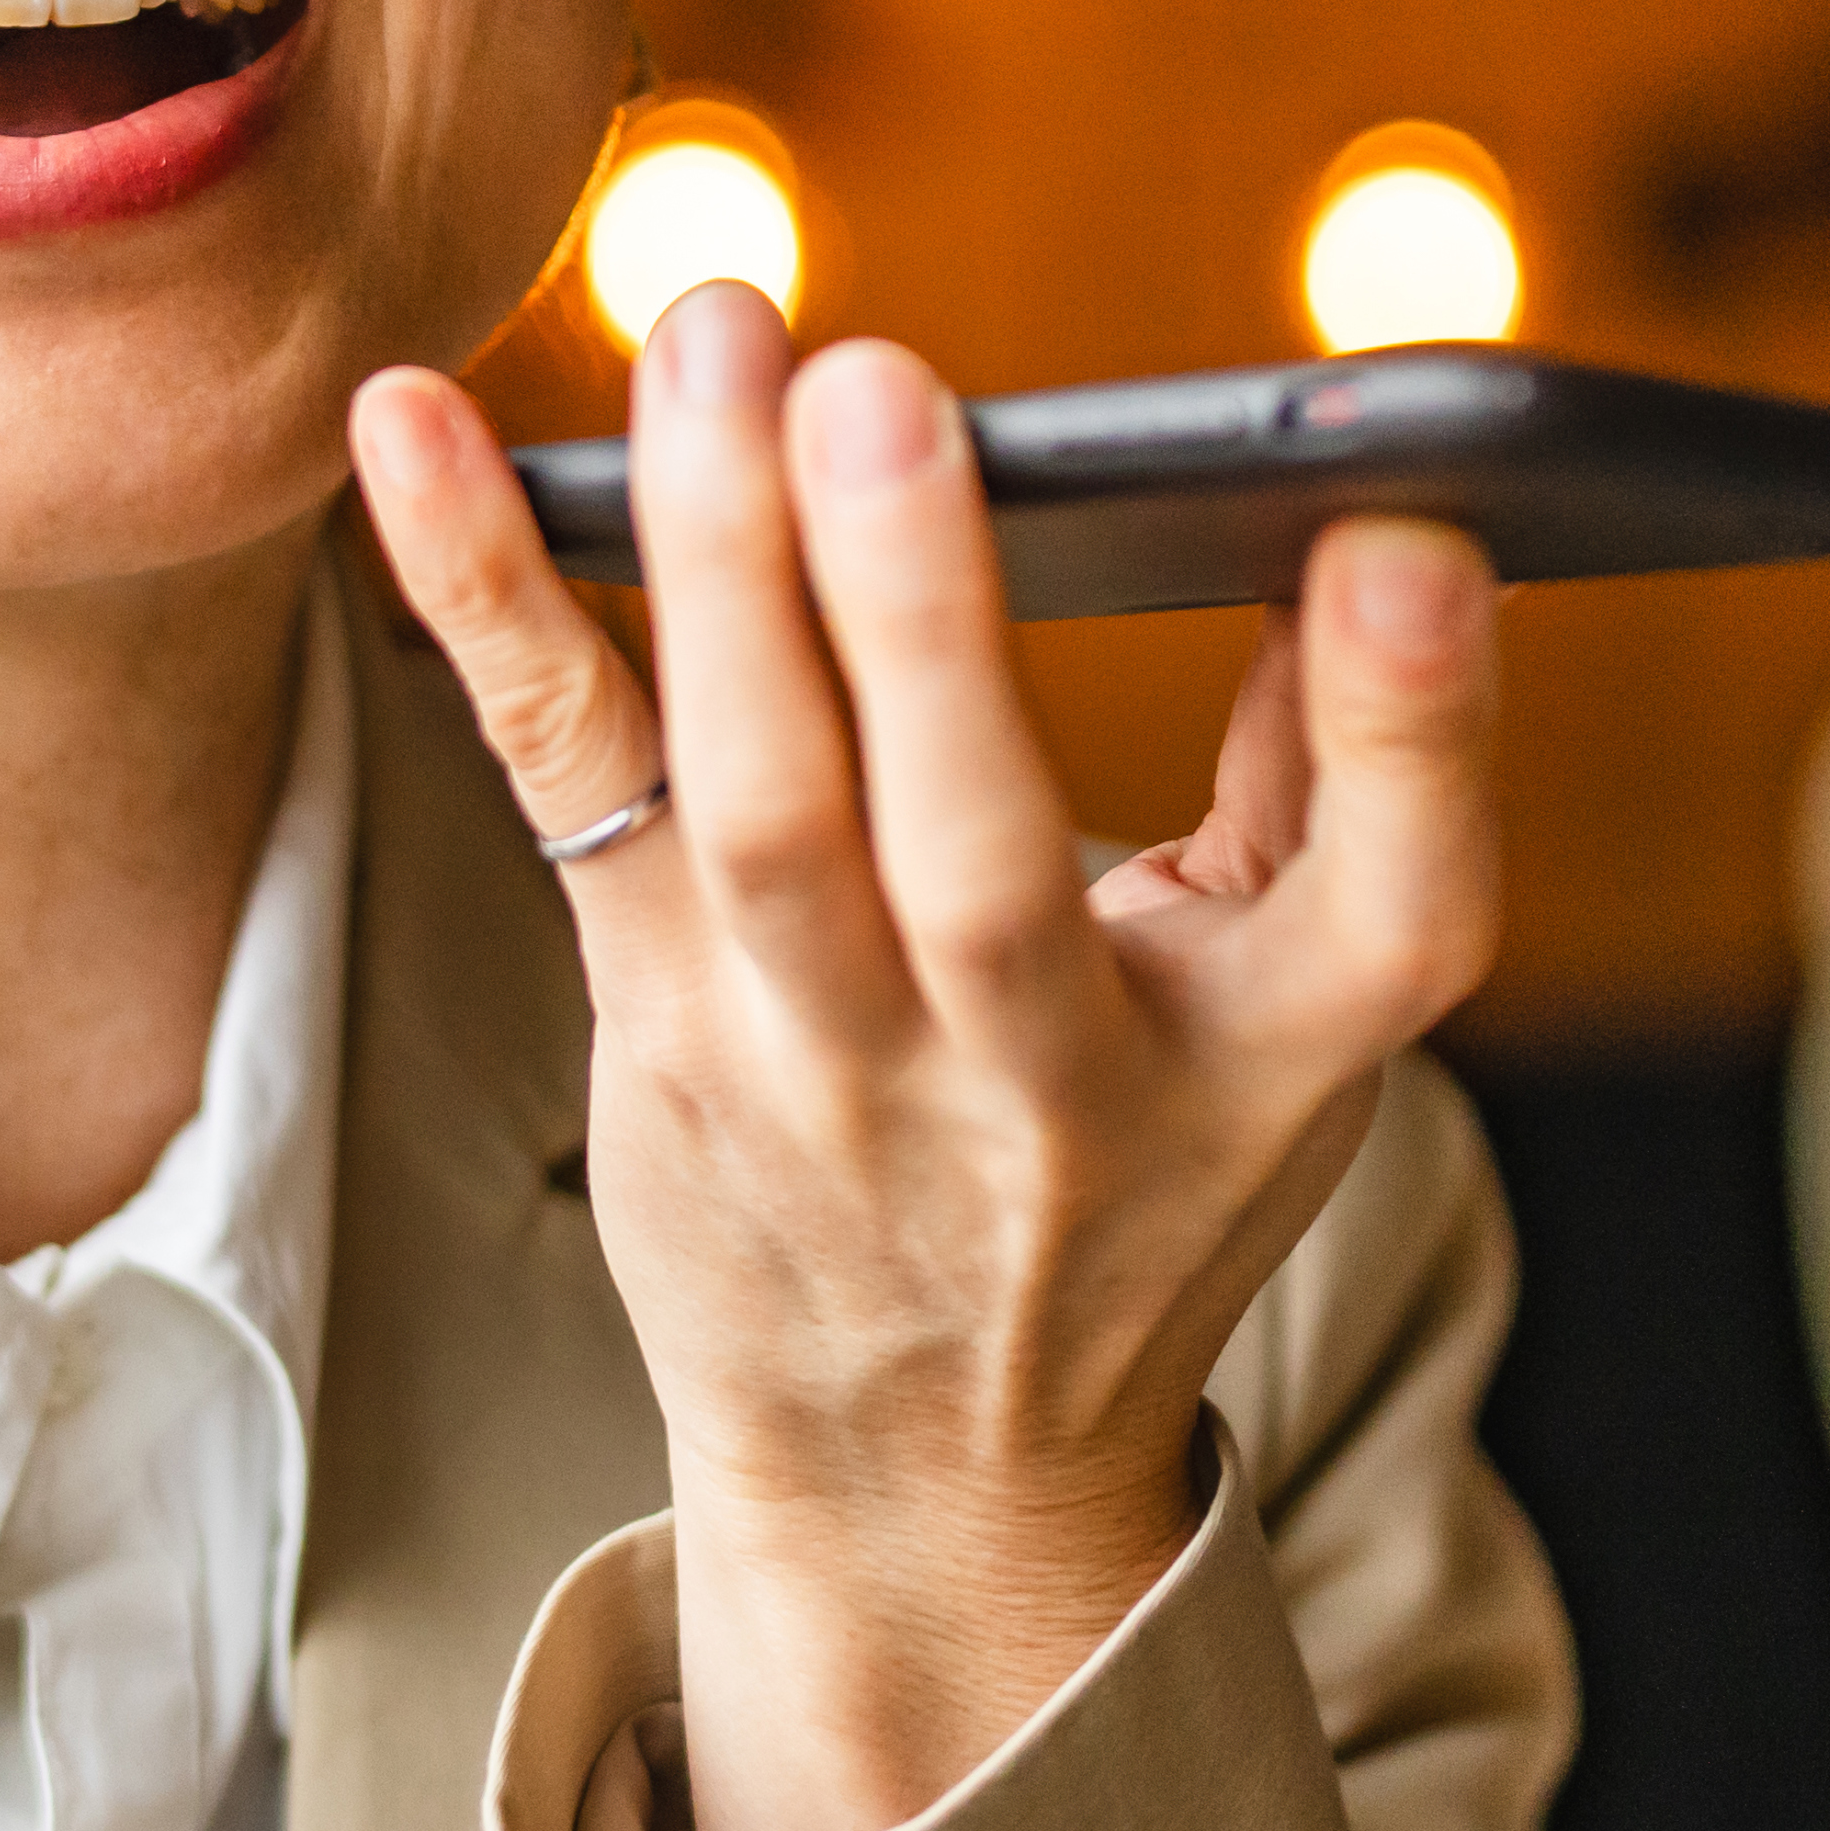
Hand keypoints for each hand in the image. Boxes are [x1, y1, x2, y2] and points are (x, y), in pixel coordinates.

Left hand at [346, 286, 1499, 1830]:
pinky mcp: (650, 1014)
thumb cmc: (1134, 1181)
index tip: (1406, 536)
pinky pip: (565, 783)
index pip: (1393, 901)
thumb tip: (1374, 509)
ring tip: (714, 341)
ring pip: (755, 811)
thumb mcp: (1304, 1034)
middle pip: (980, 856)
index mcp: (1279, 1057)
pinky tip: (414, 432)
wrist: (924, 1489)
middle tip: (882, 386)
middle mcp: (1043, 1087)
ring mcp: (818, 1068)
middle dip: (925, 617)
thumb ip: (1350, 777)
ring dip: (716, 562)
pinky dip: (484, 598)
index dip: (1414, 719)